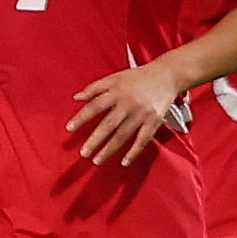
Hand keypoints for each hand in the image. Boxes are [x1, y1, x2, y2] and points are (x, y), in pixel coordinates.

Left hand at [67, 61, 182, 166]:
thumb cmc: (137, 77)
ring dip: (110, 149)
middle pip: (109, 124)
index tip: (69, 129)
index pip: (95, 106)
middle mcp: (128, 104)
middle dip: (95, 140)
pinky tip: (124, 162)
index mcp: (116, 92)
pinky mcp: (154, 122)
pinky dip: (134, 152)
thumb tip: (76, 97)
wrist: (167, 75)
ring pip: (123, 135)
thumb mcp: (114, 77)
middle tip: (83, 153)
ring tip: (97, 160)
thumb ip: (94, 87)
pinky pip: (143, 140)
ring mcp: (142, 114)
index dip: (81, 118)